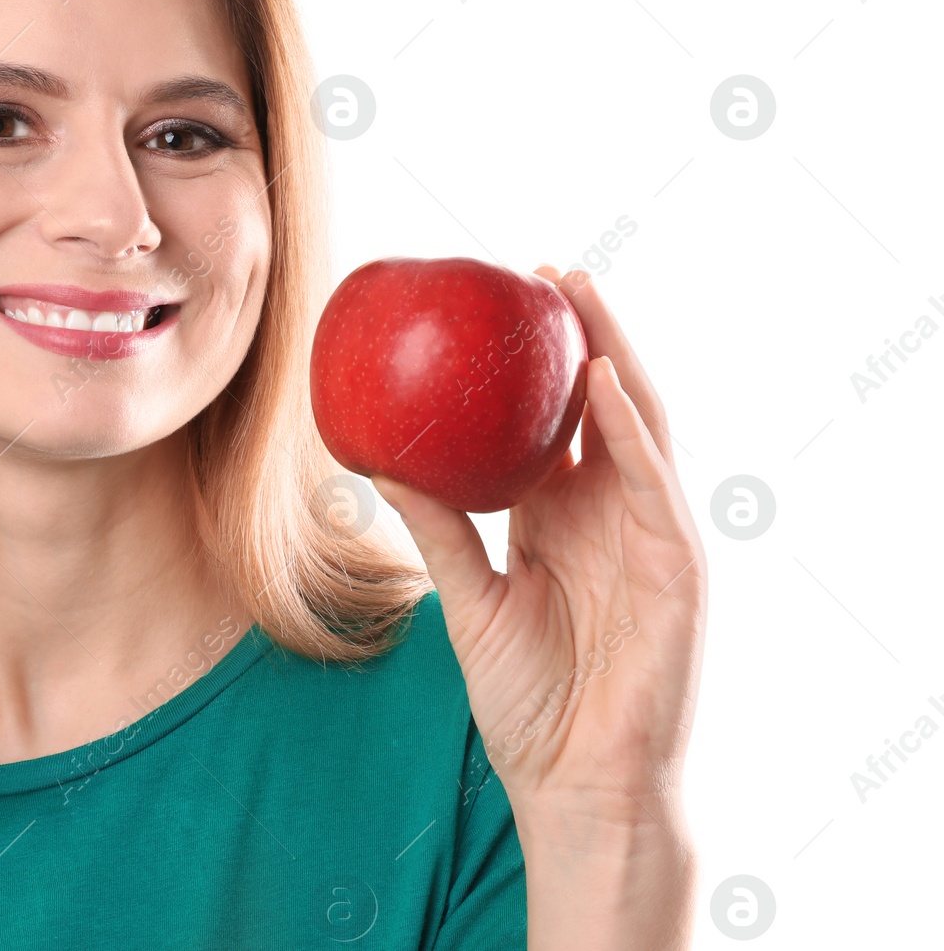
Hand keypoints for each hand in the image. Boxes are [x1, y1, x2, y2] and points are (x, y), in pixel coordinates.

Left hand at [371, 265, 706, 829]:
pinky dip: (630, 429)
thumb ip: (436, 529)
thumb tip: (378, 463)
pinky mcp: (677, 567)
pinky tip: (602, 380)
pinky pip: (654, 483)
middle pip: (602, 405)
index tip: (502, 306)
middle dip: (582, 336)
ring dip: (612, 355)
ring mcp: (649, 536)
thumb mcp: (469, 599)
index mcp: (562, 519)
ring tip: (577, 294)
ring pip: (638, 425)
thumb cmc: (529, 701)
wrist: (576, 782)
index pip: (556, 424)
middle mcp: (610, 515)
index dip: (538, 366)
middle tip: (542, 273)